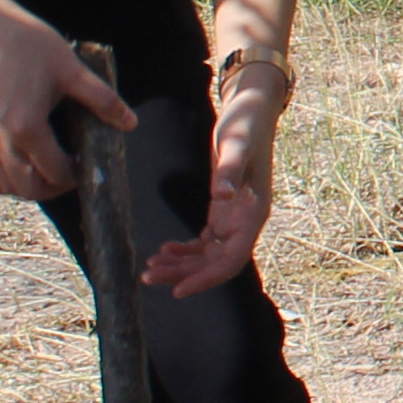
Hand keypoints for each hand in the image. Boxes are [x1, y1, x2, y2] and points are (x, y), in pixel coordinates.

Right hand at [0, 1, 133, 201]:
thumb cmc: (28, 45)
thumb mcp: (72, 69)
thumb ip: (102, 99)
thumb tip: (128, 123)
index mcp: (28, 128)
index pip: (55, 173)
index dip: (76, 175)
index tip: (87, 163)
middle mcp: (1, 140)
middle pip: (28, 189)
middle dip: (54, 188)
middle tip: (71, 173)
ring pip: (4, 186)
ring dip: (29, 187)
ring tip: (49, 171)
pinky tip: (17, 168)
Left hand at [144, 54, 282, 294]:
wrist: (252, 112)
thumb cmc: (246, 126)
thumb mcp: (236, 144)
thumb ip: (230, 170)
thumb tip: (223, 196)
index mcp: (253, 214)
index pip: (231, 260)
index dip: (206, 278)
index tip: (179, 289)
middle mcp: (246, 223)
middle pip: (216, 264)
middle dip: (184, 274)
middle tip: (149, 276)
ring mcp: (235, 219)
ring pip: (208, 256)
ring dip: (181, 265)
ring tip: (150, 267)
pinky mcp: (224, 212)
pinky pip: (205, 243)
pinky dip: (185, 250)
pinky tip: (164, 249)